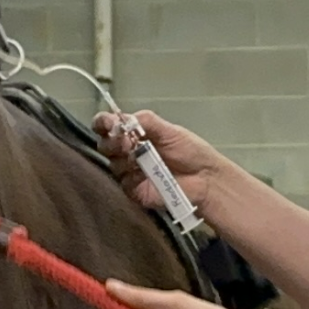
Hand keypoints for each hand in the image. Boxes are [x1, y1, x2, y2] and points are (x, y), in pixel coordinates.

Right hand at [93, 109, 227, 219]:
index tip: (107, 123)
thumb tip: (124, 118)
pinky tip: (140, 171)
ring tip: (135, 155)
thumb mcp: (170, 131)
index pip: (110, 126)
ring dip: (119, 157)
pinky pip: (122, 181)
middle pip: (105, 145)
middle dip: (111, 141)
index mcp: (136, 134)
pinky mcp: (133, 190)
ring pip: (111, 162)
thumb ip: (146, 121)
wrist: (205, 178)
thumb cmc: (191, 152)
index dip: (103, 123)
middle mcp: (129, 152)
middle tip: (126, 142)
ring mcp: (130, 172)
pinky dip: (128, 174)